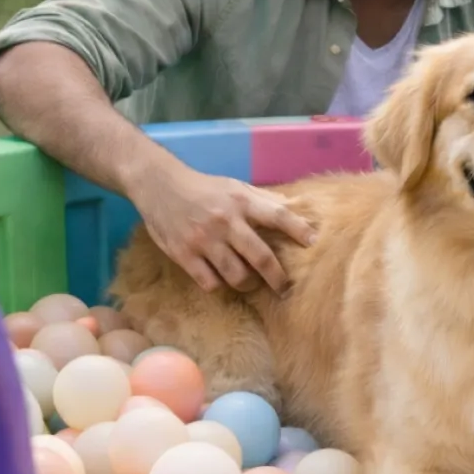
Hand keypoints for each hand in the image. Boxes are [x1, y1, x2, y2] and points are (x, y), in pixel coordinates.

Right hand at [129, 163, 316, 294]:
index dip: (298, 229)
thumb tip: (295, 207)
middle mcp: (225, 221)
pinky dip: (219, 285)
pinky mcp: (184, 254)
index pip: (277, 215)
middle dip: (277, 277)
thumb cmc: (203, 187)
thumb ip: (263, 199)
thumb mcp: (234, 186)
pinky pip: (209, 281)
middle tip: (285, 287)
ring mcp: (204, 240)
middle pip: (260, 256)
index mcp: (240, 201)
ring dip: (248, 284)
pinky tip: (222, 280)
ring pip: (236, 275)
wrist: (158, 185)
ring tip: (251, 284)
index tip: (314, 242)